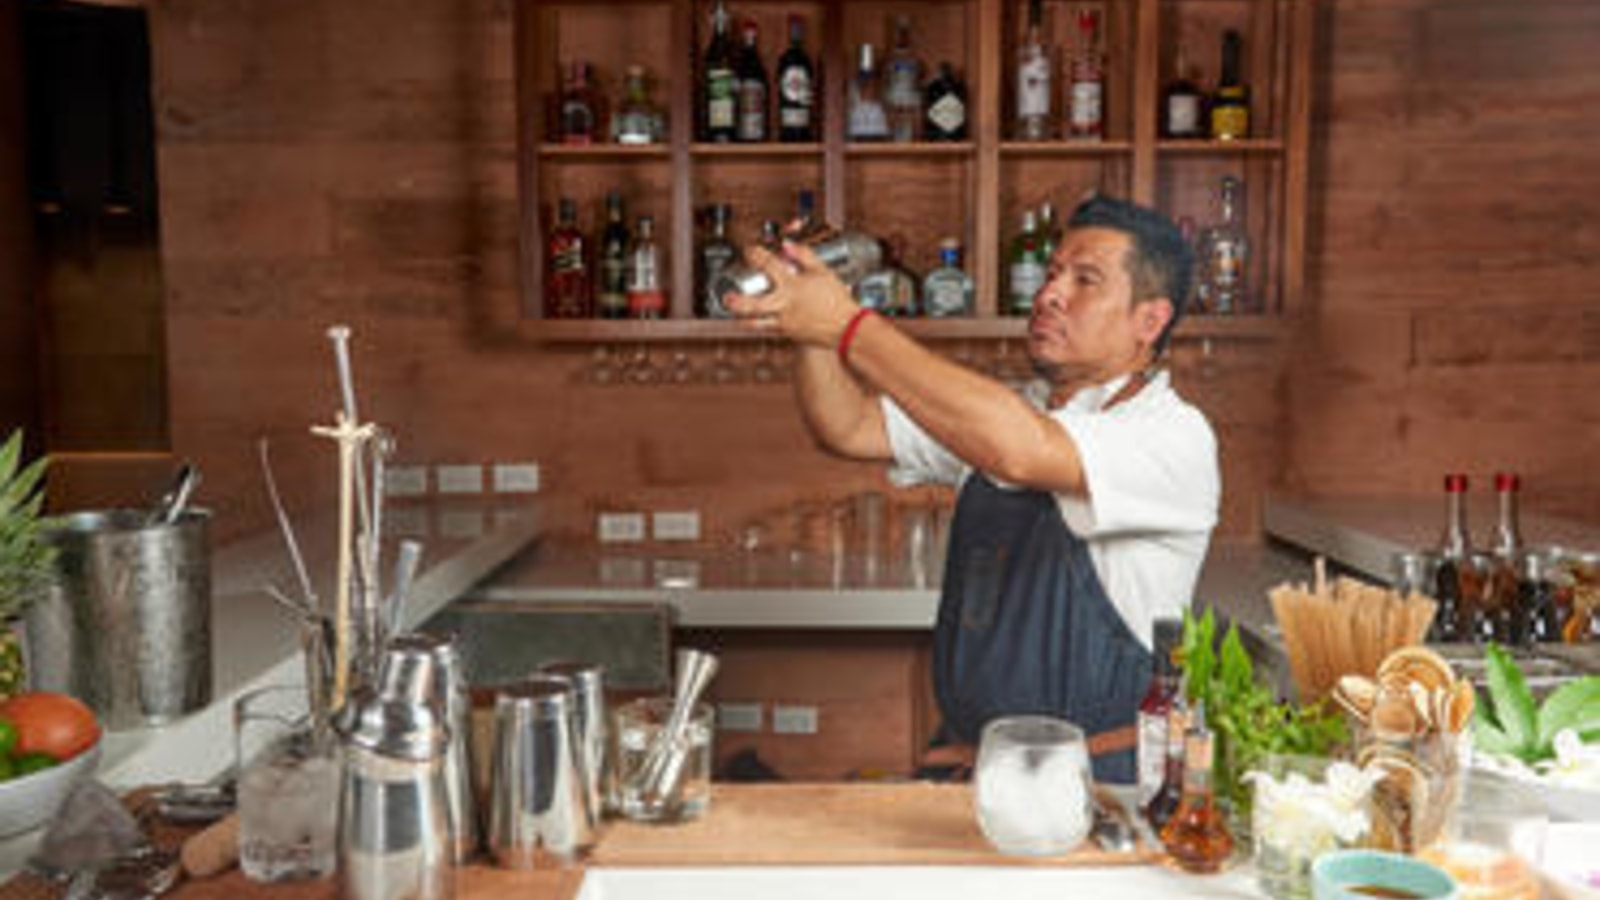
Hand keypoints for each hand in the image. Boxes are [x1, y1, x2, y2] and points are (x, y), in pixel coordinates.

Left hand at [725, 241, 859, 348]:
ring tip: (737, 315)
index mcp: (792, 286)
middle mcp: (785, 306)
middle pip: (752, 305)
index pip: (768, 265)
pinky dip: (763, 324)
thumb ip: (804, 256)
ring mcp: (785, 323)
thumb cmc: (838, 302)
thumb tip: (788, 245)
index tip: (750, 250)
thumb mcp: (823, 271)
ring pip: (756, 323)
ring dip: (744, 318)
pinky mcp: (790, 335)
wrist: (848, 329)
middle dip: (736, 301)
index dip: (755, 254)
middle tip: (728, 298)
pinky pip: (771, 329)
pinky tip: (763, 320)